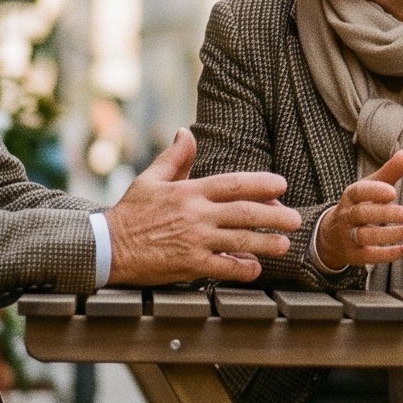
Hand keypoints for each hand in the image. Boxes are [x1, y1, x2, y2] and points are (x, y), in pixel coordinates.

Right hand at [105, 129, 300, 285]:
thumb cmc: (129, 214)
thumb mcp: (150, 179)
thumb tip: (186, 133)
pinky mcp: (189, 265)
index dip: (261, 183)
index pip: (233, 184)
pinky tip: (254, 268)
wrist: (107, 248)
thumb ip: (174, 158)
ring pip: (240, 241)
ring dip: (266, 243)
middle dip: (275, 215)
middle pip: (245, 213)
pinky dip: (242, 269)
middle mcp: (196, 215)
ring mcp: (194, 240)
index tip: (281, 185)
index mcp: (189, 192)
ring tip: (284, 244)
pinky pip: (223, 267)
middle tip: (296, 220)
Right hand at [314, 150, 402, 268]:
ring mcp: (347, 236)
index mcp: (351, 196)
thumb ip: (389, 173)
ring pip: (363, 236)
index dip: (374, 191)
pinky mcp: (353, 255)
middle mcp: (346, 216)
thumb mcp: (371, 188)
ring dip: (385, 235)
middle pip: (361, 214)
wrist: (334, 236)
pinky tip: (402, 251)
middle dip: (382, 214)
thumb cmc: (361, 205)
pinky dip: (383, 254)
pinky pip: (366, 256)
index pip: (358, 192)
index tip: (393, 192)